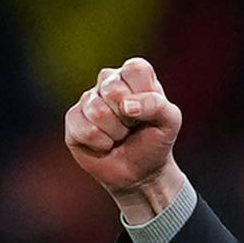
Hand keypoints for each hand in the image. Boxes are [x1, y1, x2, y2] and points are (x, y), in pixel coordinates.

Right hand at [65, 57, 186, 224]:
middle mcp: (108, 81)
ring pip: (97, 111)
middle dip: (128, 118)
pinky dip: (101, 143)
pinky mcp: (73, 119)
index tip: (148, 112)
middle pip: (112, 89)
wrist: (140, 173)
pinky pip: (84, 129)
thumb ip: (157, 105)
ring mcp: (88, 99)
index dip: (143, 94)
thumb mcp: (170, 122)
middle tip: (133, 126)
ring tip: (121, 136)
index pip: (135, 69)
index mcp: (134, 75)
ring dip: (115, 132)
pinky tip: (105, 144)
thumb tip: (126, 106)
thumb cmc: (155, 141)